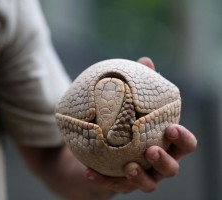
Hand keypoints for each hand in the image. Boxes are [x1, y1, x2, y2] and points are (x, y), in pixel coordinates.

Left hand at [84, 57, 196, 193]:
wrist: (105, 149)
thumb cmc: (126, 124)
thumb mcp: (132, 105)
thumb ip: (141, 87)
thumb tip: (145, 61)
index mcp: (164, 143)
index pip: (183, 145)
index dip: (182, 139)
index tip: (171, 127)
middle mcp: (157, 163)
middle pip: (171, 168)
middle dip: (165, 160)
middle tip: (151, 149)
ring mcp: (141, 176)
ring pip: (149, 184)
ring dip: (140, 177)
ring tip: (128, 166)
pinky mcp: (121, 185)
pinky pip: (113, 187)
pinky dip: (102, 181)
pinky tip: (88, 172)